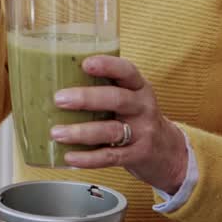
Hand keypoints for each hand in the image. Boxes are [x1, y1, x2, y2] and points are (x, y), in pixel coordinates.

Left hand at [50, 54, 187, 194]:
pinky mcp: (138, 155)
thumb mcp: (129, 98)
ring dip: (81, 132)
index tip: (85, 63)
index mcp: (139, 87)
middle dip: (86, 98)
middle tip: (59, 99)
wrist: (168, 152)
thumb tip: (53, 81)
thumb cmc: (136, 118)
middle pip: (117, 99)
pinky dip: (88, 158)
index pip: (127, 71)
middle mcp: (143, 107)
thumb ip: (103, 89)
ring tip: (57, 133)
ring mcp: (143, 132)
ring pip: (111, 130)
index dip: (108, 65)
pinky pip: (111, 157)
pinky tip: (69, 157)